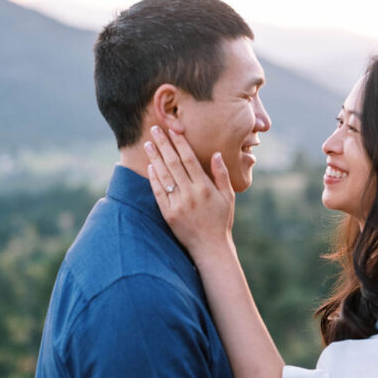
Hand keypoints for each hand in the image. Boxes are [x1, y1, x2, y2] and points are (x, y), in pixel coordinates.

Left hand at [146, 127, 234, 255]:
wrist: (210, 248)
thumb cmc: (221, 221)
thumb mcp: (228, 197)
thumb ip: (221, 175)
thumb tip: (216, 154)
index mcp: (205, 188)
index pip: (189, 160)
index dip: (180, 143)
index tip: (173, 130)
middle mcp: (190, 195)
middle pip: (173, 163)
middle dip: (163, 144)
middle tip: (155, 129)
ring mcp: (178, 205)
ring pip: (164, 176)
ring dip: (155, 158)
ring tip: (148, 143)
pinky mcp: (168, 214)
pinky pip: (159, 193)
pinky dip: (154, 178)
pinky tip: (151, 166)